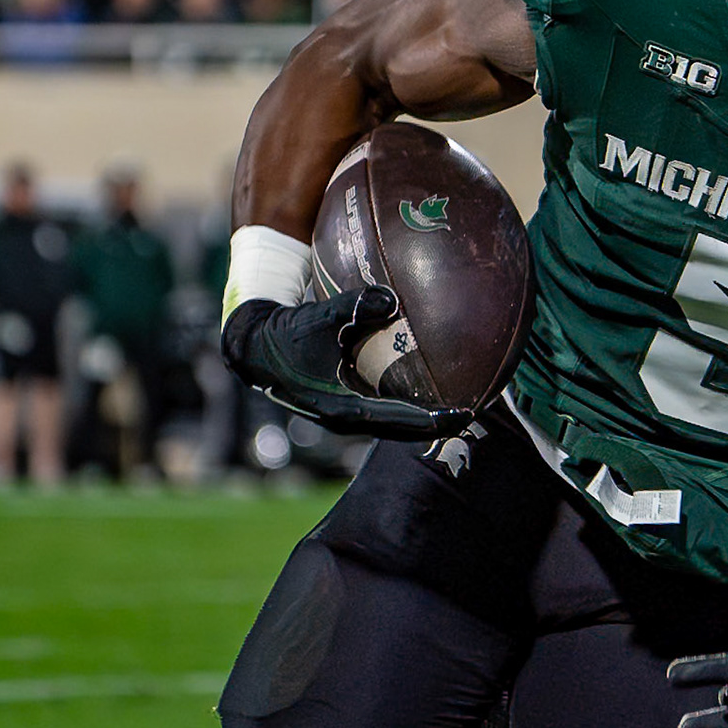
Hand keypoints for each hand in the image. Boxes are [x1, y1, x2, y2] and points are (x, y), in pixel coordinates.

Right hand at [222, 285, 470, 440]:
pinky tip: (426, 388)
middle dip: (437, 424)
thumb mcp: (318, 319)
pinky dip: (406, 405)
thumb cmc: (286, 334)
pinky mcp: (342, 404)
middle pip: (403, 430)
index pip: (401, 420)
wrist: (253, 347)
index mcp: (343, 408)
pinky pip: (383, 410)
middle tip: (473, 415)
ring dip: (423, 418)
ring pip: (393, 423)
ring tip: (457, 407)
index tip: (466, 414)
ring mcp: (344, 414)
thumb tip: (392, 297)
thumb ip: (353, 307)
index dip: (435, 420)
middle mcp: (347, 418)